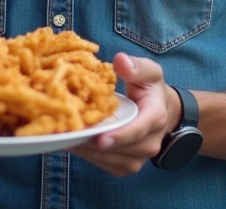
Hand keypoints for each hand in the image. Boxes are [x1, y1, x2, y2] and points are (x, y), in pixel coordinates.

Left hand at [73, 52, 181, 176]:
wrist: (160, 111)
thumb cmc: (151, 89)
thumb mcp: (149, 72)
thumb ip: (137, 67)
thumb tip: (120, 60)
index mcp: (156, 117)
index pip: (138, 130)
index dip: (119, 135)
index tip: (99, 138)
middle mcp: (150, 143)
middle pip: (120, 148)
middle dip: (93, 142)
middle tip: (68, 133)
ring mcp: (138, 158)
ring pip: (110, 159)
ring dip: (87, 150)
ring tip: (65, 136)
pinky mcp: (126, 165)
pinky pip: (105, 164)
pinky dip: (88, 156)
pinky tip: (72, 143)